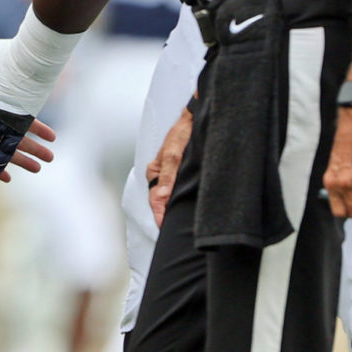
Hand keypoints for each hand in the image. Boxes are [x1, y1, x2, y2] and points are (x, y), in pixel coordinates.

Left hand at [0, 66, 55, 184]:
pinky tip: (7, 178)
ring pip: (6, 152)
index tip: (53, 137)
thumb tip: (13, 60)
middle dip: (35, 149)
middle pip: (18, 140)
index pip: (23, 122)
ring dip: (22, 161)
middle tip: (51, 158)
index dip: (38, 129)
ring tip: (38, 169)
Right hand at [147, 105, 191, 226]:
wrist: (197, 120)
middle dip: (165, 215)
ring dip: (173, 209)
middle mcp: (161, 175)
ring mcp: (172, 176)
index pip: (155, 198)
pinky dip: (181, 201)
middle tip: (172, 231)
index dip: (159, 214)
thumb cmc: (182, 132)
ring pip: (170, 197)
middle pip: (160, 201)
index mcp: (154, 171)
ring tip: (179, 225)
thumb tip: (161, 197)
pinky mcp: (182, 175)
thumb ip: (168, 175)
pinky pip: (179, 192)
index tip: (164, 226)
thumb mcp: (173, 154)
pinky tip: (187, 209)